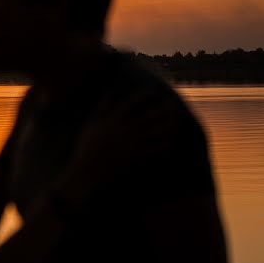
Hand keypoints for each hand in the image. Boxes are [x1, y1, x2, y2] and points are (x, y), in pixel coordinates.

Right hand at [57, 92, 178, 209]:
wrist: (89, 169)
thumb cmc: (87, 146)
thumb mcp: (91, 124)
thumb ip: (101, 108)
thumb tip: (109, 93)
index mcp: (115, 119)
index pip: (133, 103)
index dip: (146, 96)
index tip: (154, 93)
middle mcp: (127, 129)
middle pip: (150, 115)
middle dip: (163, 109)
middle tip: (172, 105)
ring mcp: (133, 143)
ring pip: (156, 132)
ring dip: (167, 126)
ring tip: (175, 122)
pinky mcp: (136, 156)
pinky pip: (154, 151)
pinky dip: (163, 147)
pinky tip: (168, 144)